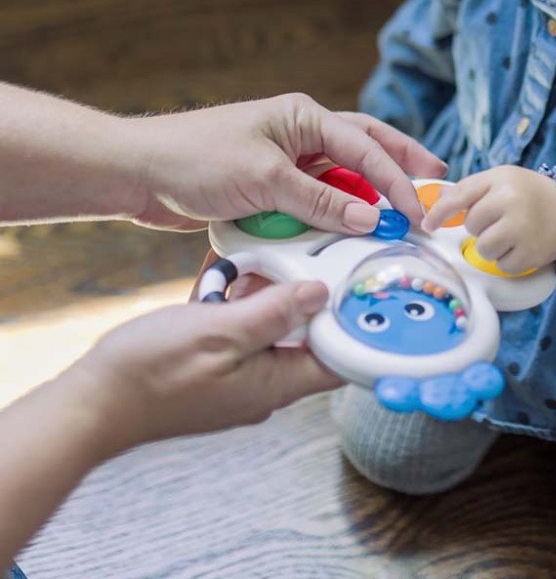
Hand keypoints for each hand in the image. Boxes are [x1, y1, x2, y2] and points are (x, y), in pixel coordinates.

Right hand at [67, 281, 340, 456]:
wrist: (91, 403)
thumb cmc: (150, 372)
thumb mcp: (219, 331)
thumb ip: (274, 314)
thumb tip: (321, 295)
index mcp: (274, 385)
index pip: (338, 360)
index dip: (352, 323)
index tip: (356, 283)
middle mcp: (264, 386)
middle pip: (308, 337)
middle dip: (306, 297)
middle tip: (298, 259)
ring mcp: (240, 378)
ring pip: (274, 329)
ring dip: (268, 296)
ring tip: (258, 263)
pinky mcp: (217, 368)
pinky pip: (243, 331)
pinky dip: (240, 303)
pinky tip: (229, 277)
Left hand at [124, 93, 446, 233]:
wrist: (138, 174)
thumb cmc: (196, 160)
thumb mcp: (265, 181)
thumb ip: (321, 201)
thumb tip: (370, 220)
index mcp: (305, 117)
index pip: (366, 147)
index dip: (397, 180)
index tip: (417, 211)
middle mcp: (302, 134)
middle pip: (366, 148)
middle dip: (402, 165)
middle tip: (436, 183)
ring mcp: (288, 159)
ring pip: (343, 177)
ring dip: (368, 196)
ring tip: (399, 214)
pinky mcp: (274, 185)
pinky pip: (317, 200)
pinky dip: (335, 215)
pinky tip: (350, 230)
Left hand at [421, 165, 555, 273]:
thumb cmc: (529, 193)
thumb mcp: (501, 179)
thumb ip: (471, 189)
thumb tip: (438, 200)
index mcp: (500, 179)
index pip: (460, 196)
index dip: (439, 213)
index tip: (427, 225)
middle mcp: (511, 201)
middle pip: (471, 225)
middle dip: (480, 227)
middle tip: (499, 220)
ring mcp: (522, 228)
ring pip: (484, 248)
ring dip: (492, 247)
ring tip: (509, 235)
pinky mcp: (531, 253)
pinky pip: (502, 265)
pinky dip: (508, 260)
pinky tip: (520, 246)